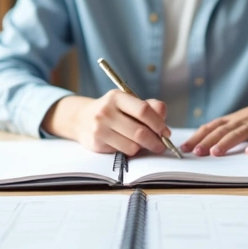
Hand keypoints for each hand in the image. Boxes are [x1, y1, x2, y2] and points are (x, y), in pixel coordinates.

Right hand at [43, 91, 169, 155]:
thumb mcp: (129, 103)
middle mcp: (106, 111)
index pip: (143, 110)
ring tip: (143, 144)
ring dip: (143, 147)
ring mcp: (99, 127)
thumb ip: (150, 107)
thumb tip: (163, 116)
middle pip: (140, 131)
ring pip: (133, 145)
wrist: (82, 119)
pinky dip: (131, 151)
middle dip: (155, 141)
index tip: (166, 132)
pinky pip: (123, 152)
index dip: (158, 123)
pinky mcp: (96, 142)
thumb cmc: (112, 111)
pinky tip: (127, 144)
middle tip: (162, 145)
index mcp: (117, 96)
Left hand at [181, 95, 247, 156]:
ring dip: (226, 143)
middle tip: (195, 152)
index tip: (185, 148)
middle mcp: (240, 121)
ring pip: (238, 134)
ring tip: (215, 153)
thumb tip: (204, 144)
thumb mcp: (240, 120)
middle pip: (221, 131)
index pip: (210, 127)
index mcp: (231, 120)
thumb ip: (225, 130)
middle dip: (207, 141)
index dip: (197, 137)